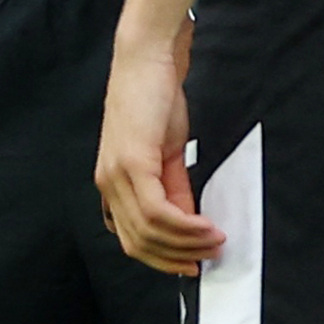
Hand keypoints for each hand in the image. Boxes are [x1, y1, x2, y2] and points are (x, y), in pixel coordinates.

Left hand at [94, 25, 221, 275]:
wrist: (147, 59)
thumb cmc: (155, 98)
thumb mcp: (166, 151)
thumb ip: (173, 186)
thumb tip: (188, 217)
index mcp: (112, 182)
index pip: (131, 237)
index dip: (162, 258)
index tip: (192, 263)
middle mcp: (108, 183)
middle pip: (138, 243)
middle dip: (177, 257)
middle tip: (210, 256)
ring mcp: (116, 175)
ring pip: (149, 232)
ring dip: (187, 243)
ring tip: (215, 240)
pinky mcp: (132, 163)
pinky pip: (157, 212)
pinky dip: (185, 225)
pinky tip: (205, 225)